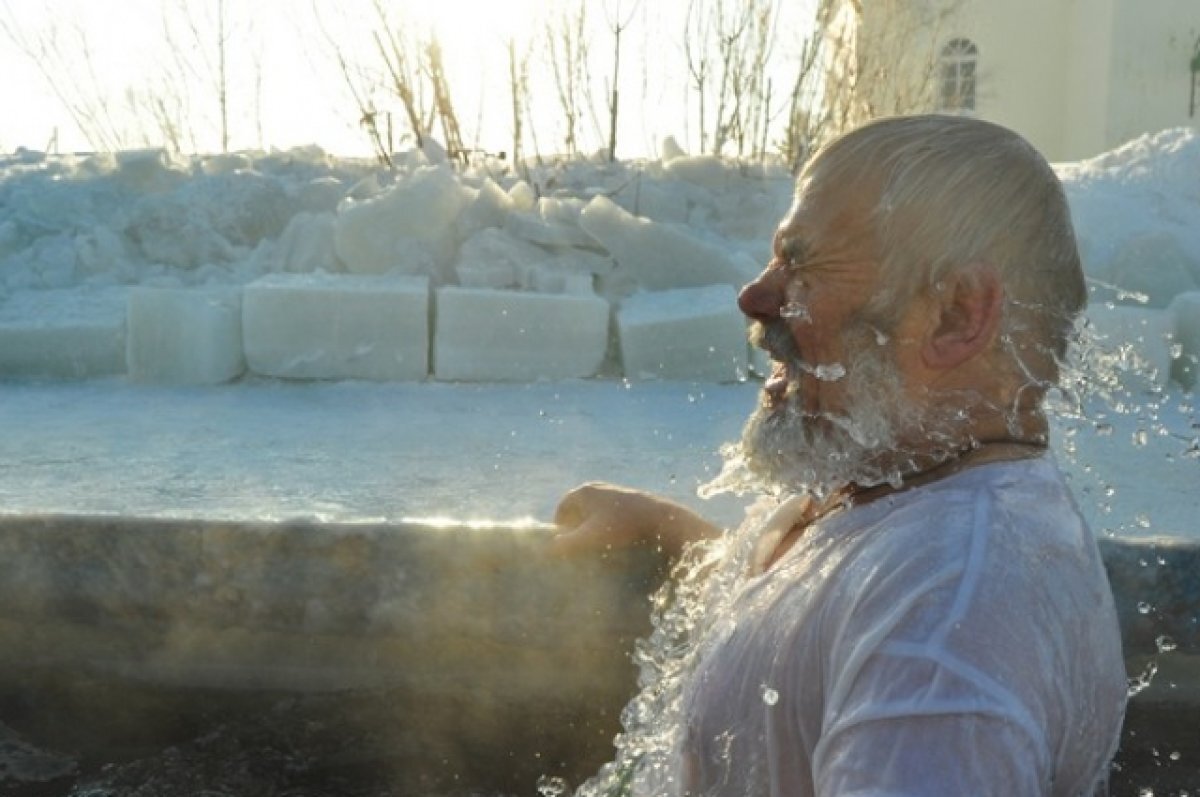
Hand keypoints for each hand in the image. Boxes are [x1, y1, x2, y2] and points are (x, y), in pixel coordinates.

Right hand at [550, 482, 719, 558]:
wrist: (660, 518)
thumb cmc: (623, 528)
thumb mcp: (591, 538)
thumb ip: (567, 544)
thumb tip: (549, 548)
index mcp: (583, 492)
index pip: (561, 512)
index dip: (562, 531)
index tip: (569, 549)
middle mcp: (595, 488)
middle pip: (576, 512)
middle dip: (577, 530)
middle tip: (584, 549)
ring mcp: (611, 491)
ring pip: (592, 513)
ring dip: (592, 529)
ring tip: (600, 546)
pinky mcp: (625, 499)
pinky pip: (606, 513)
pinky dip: (606, 525)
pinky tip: (616, 539)